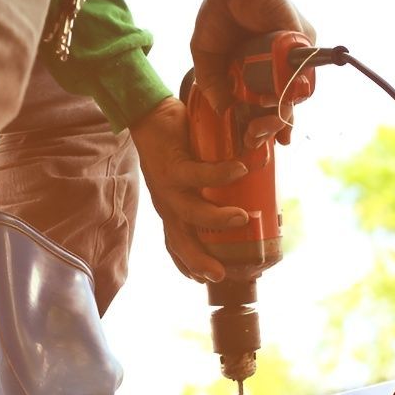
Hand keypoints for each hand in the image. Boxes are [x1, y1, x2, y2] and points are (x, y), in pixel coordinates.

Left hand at [130, 97, 248, 282]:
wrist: (146, 115)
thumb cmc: (173, 145)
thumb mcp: (186, 176)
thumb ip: (210, 188)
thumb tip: (248, 190)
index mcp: (170, 209)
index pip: (177, 245)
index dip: (189, 265)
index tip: (208, 280)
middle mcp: (167, 203)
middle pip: (181, 241)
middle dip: (200, 261)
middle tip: (222, 275)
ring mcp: (168, 187)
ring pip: (191, 213)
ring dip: (218, 219)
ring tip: (243, 218)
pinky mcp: (173, 164)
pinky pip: (199, 174)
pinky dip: (221, 175)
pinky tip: (240, 171)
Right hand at [191, 0, 314, 146]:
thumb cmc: (220, 14)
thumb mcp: (206, 54)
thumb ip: (211, 83)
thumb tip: (223, 112)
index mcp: (252, 72)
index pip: (257, 105)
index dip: (254, 125)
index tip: (247, 141)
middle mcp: (273, 69)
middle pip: (277, 108)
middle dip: (268, 129)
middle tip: (255, 139)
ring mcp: (290, 62)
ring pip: (291, 99)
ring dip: (279, 119)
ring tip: (263, 130)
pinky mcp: (303, 52)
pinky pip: (300, 82)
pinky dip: (287, 97)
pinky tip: (273, 108)